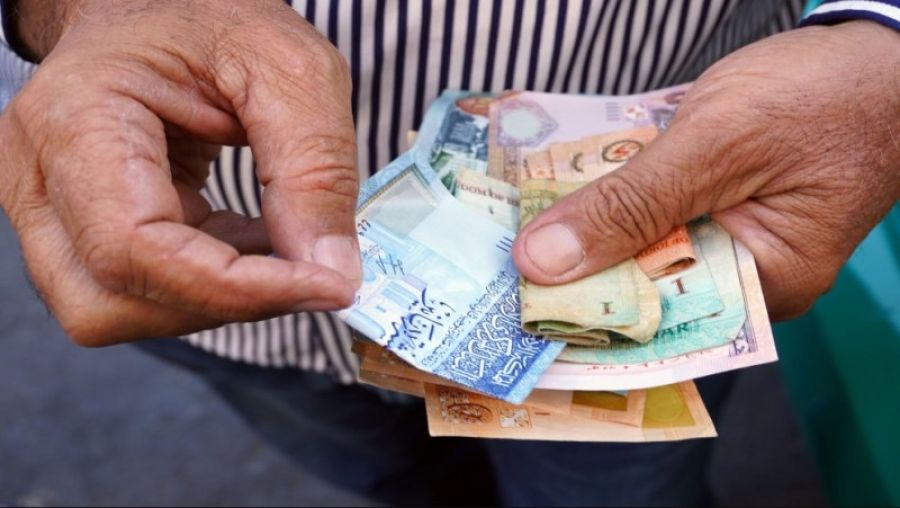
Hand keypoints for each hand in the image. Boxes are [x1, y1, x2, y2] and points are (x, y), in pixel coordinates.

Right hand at [0, 0, 360, 344]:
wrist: (162, 4)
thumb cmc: (211, 17)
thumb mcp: (289, 69)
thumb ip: (315, 168)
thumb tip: (331, 273)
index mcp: (75, 119)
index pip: (133, 247)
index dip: (236, 287)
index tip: (326, 285)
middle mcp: (39, 176)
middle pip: (109, 300)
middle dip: (223, 302)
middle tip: (307, 271)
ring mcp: (51, 207)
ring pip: (117, 309)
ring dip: (215, 298)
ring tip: (277, 243)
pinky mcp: (83, 227)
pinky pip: (139, 291)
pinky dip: (210, 285)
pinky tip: (254, 241)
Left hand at [513, 21, 899, 320]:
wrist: (880, 51)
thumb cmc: (823, 94)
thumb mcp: (717, 144)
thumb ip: (629, 204)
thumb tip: (543, 262)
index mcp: (762, 284)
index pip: (655, 322)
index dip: (582, 314)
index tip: (512, 304)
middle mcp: (746, 277)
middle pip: (644, 288)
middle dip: (577, 270)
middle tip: (501, 259)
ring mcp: (735, 242)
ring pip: (644, 250)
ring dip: (593, 232)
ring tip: (521, 227)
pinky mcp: (720, 209)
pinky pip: (658, 219)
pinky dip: (620, 204)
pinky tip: (572, 195)